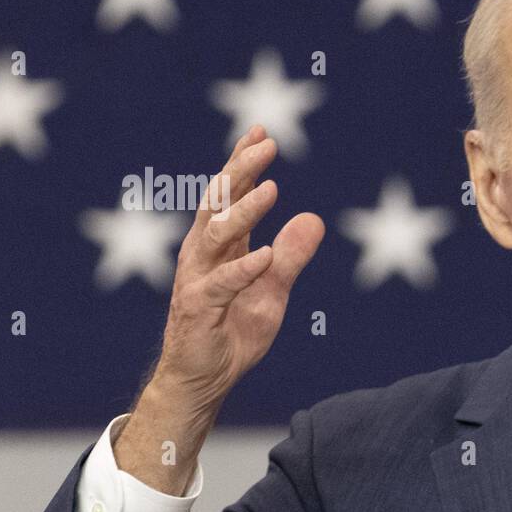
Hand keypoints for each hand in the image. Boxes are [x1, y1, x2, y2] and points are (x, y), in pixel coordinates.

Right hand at [153, 124, 324, 407]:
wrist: (204, 379)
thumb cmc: (233, 331)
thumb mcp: (273, 291)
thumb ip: (291, 257)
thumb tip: (314, 219)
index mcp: (221, 247)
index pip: (230, 197)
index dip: (243, 164)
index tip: (261, 132)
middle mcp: (203, 255)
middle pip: (218, 203)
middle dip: (241, 171)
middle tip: (266, 144)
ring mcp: (197, 279)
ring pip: (216, 236)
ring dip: (243, 212)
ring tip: (272, 189)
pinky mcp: (198, 308)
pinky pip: (221, 284)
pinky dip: (243, 268)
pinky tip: (264, 254)